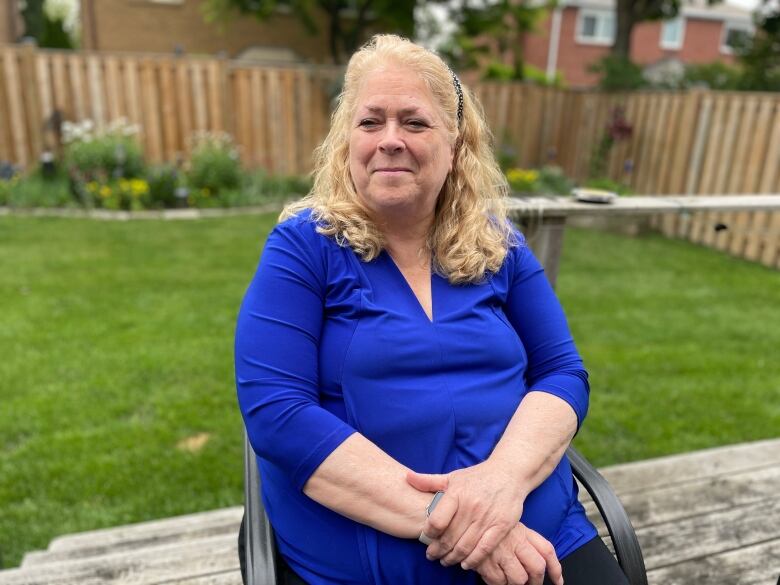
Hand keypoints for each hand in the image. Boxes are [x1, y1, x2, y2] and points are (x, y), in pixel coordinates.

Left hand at [406, 459, 527, 568]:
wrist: (508, 473)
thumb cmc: (477, 477)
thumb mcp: (453, 476)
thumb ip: (429, 481)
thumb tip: (407, 477)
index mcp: (457, 493)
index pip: (436, 521)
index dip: (428, 533)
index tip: (426, 537)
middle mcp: (471, 506)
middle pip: (449, 537)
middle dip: (438, 550)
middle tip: (432, 556)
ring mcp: (487, 517)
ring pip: (465, 546)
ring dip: (453, 558)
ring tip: (445, 561)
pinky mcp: (501, 526)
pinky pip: (484, 548)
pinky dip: (473, 560)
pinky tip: (465, 564)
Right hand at [474, 524, 562, 584]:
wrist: (461, 514)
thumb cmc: (487, 518)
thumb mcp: (508, 522)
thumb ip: (523, 536)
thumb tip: (539, 559)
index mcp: (523, 531)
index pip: (547, 550)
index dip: (555, 569)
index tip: (558, 581)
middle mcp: (515, 542)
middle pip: (537, 567)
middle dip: (535, 581)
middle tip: (531, 584)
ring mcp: (500, 552)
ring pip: (519, 579)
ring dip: (516, 583)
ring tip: (509, 579)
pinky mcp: (485, 561)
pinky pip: (498, 581)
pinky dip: (498, 583)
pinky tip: (493, 576)